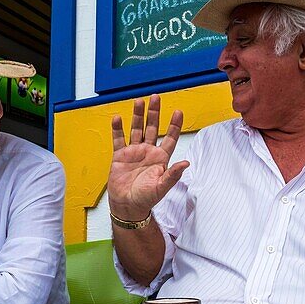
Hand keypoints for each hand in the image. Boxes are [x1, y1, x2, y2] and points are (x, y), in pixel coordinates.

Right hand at [107, 95, 189, 219]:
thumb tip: (186, 163)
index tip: (178, 112)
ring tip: (139, 101)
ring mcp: (134, 152)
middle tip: (156, 97)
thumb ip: (173, 174)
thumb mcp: (161, 187)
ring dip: (137, 115)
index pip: (169, 138)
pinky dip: (118, 129)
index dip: (174, 125)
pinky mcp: (120, 156)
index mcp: (160, 158)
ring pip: (136, 129)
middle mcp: (148, 152)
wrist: (127, 206)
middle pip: (152, 127)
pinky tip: (118, 118)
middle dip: (154, 112)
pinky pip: (119, 139)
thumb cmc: (146, 199)